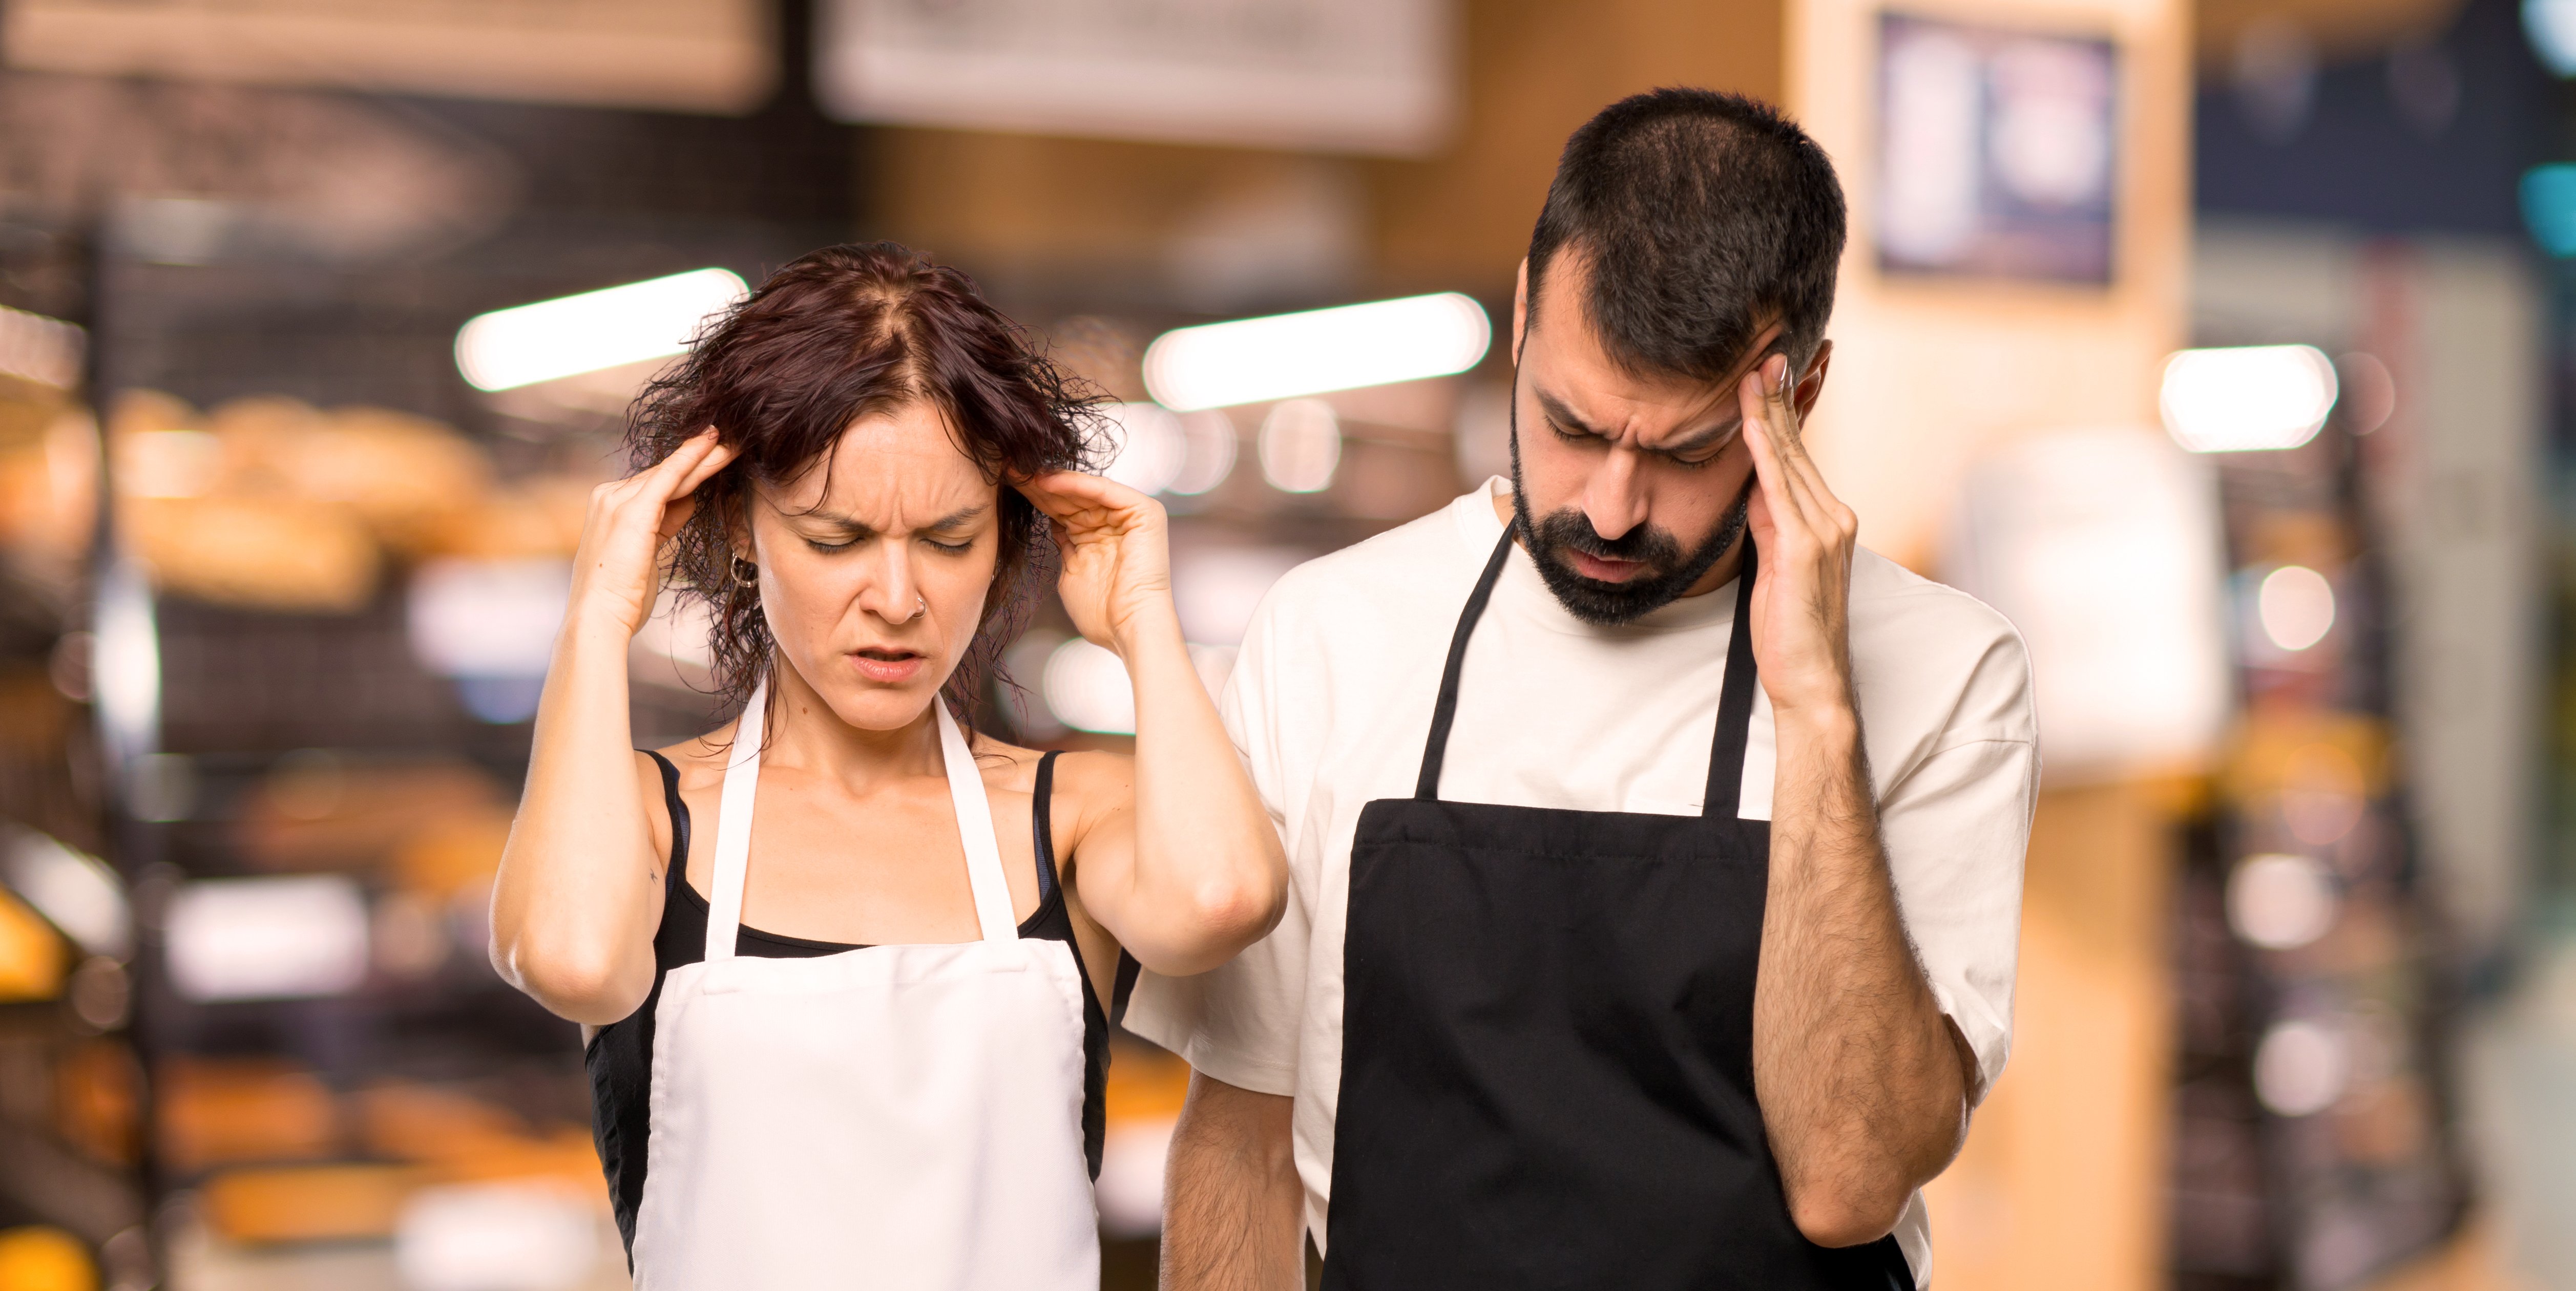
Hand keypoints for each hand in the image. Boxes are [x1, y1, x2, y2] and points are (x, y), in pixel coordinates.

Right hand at [568, 429, 735, 637]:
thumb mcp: (646, 553)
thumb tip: (689, 501)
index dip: (687, 471)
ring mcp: (617, 500)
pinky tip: (712, 443)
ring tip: (734, 442)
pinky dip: (692, 458)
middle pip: (665, 474)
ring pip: (671, 472)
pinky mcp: (632, 510)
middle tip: (732, 441)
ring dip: (705, 455)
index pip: (655, 485)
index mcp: (609, 507)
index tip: (713, 457)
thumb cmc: (622, 596)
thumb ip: (663, 524)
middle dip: (700, 459)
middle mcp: (609, 496)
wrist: (599, 617)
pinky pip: (669, 476)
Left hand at [1016, 470, 1177, 655]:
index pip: (1065, 509)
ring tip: (1020, 472)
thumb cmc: (1102, 613)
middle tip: (1007, 470)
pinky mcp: (1144, 513)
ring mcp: (1133, 515)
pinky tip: (1046, 481)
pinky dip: (1075, 484)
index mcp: (1102, 536)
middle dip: (1039, 485)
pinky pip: (1103, 491)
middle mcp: (1119, 522)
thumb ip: (1064, 544)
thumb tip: (1051, 521)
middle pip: (1073, 496)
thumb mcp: (1071, 570)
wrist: (1129, 629)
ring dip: (1052, 481)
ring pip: (1086, 490)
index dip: (1036, 498)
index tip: (1006, 486)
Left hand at [1740, 355, 1858, 719]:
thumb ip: (1767, 521)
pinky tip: (1748, 423)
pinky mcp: (1807, 548)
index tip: (1767, 372)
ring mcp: (1825, 530)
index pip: (1797, 455)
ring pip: (1788, 459)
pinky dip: (1763, 452)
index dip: (1781, 412)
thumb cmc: (1788, 631)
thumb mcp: (1773, 563)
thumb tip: (1751, 484)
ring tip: (1754, 370)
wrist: (1810, 681)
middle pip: (1796, 446)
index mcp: (1827, 519)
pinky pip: (1779, 489)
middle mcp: (1834, 516)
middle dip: (1778, 398)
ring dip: (1768, 412)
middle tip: (1763, 351)